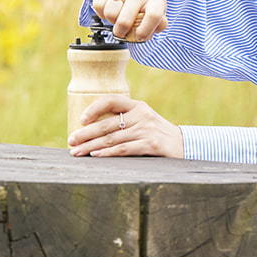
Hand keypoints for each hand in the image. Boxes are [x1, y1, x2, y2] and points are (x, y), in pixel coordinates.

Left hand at [68, 95, 183, 157]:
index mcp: (137, 106)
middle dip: (85, 134)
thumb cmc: (158, 135)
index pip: (111, 100)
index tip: (81, 120)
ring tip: (77, 152)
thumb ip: (124, 121)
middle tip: (71, 141)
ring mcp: (147, 130)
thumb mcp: (143, 121)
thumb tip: (92, 130)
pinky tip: (96, 156)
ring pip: (112, 139)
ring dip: (91, 147)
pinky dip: (108, 153)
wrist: (186, 147)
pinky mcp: (151, 145)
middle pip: (107, 124)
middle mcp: (141, 115)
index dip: (94, 109)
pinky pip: (124, 149)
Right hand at [91, 0, 165, 41]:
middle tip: (121, 31)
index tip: (138, 36)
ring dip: (111, 21)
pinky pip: (98, 5)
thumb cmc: (143, 4)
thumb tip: (147, 34)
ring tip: (116, 17)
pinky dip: (101, 13)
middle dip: (121, 32)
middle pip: (126, 20)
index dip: (145, 31)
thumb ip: (158, 26)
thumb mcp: (156, 14)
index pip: (154, 16)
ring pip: (110, 13)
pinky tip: (108, 9)